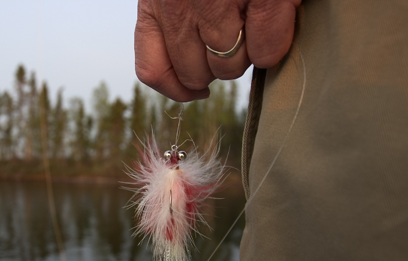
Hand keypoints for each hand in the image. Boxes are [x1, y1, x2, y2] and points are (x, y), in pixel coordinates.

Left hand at [135, 0, 300, 101]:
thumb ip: (168, 24)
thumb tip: (190, 83)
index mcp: (155, 2)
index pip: (152, 71)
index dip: (178, 87)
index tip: (197, 89)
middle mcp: (181, 7)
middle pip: (195, 75)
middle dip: (215, 67)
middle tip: (232, 42)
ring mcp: (220, 3)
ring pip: (229, 68)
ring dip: (244, 57)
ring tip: (252, 26)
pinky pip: (265, 52)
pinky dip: (271, 50)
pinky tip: (272, 30)